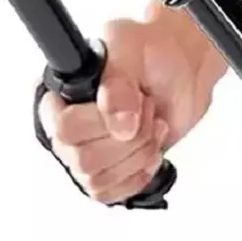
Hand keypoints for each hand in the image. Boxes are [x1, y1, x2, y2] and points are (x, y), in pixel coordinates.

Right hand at [38, 0, 226, 203]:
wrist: (181, 68)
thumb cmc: (150, 49)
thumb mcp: (130, 46)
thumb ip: (119, 81)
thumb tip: (118, 122)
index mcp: (60, 91)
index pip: (62, 128)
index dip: (98, 123)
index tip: (126, 105)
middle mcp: (66, 123)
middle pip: (83, 160)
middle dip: (129, 139)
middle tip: (145, 110)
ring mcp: (86, 150)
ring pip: (98, 179)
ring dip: (137, 155)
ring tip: (150, 126)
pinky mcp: (108, 170)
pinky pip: (111, 193)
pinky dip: (138, 175)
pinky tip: (150, 149)